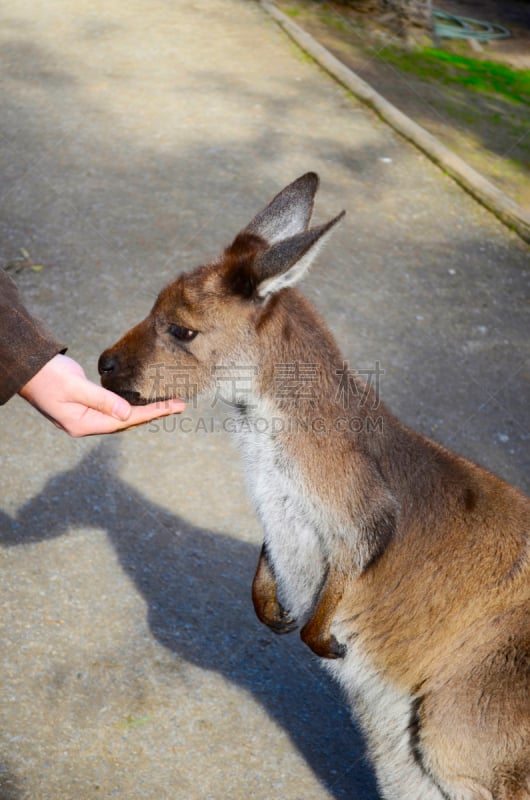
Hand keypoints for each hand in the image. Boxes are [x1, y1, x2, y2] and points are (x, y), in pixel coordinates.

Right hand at [19, 354, 184, 436]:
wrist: (27, 368)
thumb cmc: (47, 376)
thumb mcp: (75, 387)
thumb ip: (102, 400)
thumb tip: (127, 414)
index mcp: (82, 424)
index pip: (124, 421)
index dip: (151, 413)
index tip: (173, 407)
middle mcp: (86, 424)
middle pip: (126, 422)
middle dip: (153, 413)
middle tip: (179, 405)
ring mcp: (85, 416)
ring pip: (121, 417)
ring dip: (144, 410)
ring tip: (168, 404)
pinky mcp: (85, 406)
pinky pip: (114, 408)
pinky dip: (130, 405)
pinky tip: (143, 401)